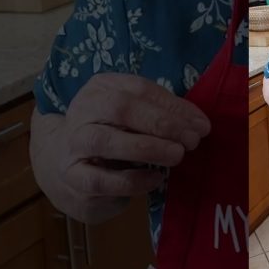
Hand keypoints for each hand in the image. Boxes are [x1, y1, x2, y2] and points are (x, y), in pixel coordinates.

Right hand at [30, 73, 210, 222]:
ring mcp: (73, 144)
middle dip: (162, 124)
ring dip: (148, 148)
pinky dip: (133, 180)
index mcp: (102, 88)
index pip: (139, 89)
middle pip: (121, 108)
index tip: (201, 125)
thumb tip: (199, 124)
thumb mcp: (137, 117)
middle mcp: (82, 110)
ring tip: (177, 156)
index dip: (174, 106)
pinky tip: (155, 178)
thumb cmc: (114, 135)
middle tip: (191, 140)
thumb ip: (165, 114)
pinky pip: (101, 179)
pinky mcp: (73, 177)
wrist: (67, 167)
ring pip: (106, 141)